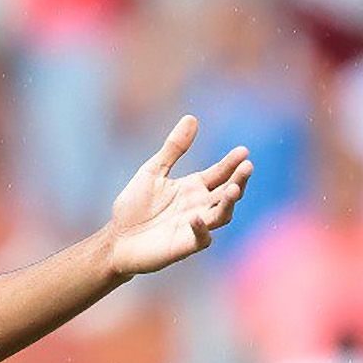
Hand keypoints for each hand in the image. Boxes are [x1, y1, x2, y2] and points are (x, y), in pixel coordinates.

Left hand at [105, 115, 251, 275]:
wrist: (116, 240)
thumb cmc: (134, 207)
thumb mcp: (152, 172)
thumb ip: (173, 148)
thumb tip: (191, 117)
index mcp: (194, 187)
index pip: (220, 173)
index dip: (232, 163)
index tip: (243, 151)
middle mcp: (200, 206)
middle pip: (228, 192)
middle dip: (239, 179)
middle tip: (247, 166)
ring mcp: (195, 226)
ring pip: (222, 214)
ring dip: (228, 202)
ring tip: (233, 188)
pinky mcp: (184, 245)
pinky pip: (201, 238)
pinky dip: (201, 229)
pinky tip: (196, 218)